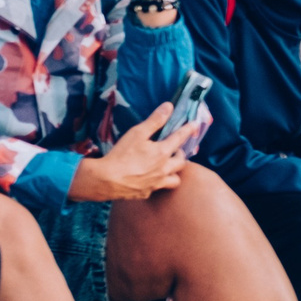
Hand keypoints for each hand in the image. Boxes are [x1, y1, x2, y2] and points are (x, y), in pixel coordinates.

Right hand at [70, 107, 188, 201]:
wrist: (106, 180)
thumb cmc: (121, 155)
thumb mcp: (137, 133)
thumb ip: (155, 120)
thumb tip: (169, 107)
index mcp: (162, 153)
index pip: (180, 138)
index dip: (188, 130)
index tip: (195, 124)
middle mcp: (164, 169)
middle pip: (181, 162)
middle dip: (181, 154)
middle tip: (176, 150)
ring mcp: (156, 183)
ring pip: (175, 180)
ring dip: (175, 172)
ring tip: (169, 167)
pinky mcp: (146, 193)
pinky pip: (159, 188)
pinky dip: (159, 183)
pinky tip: (152, 179)